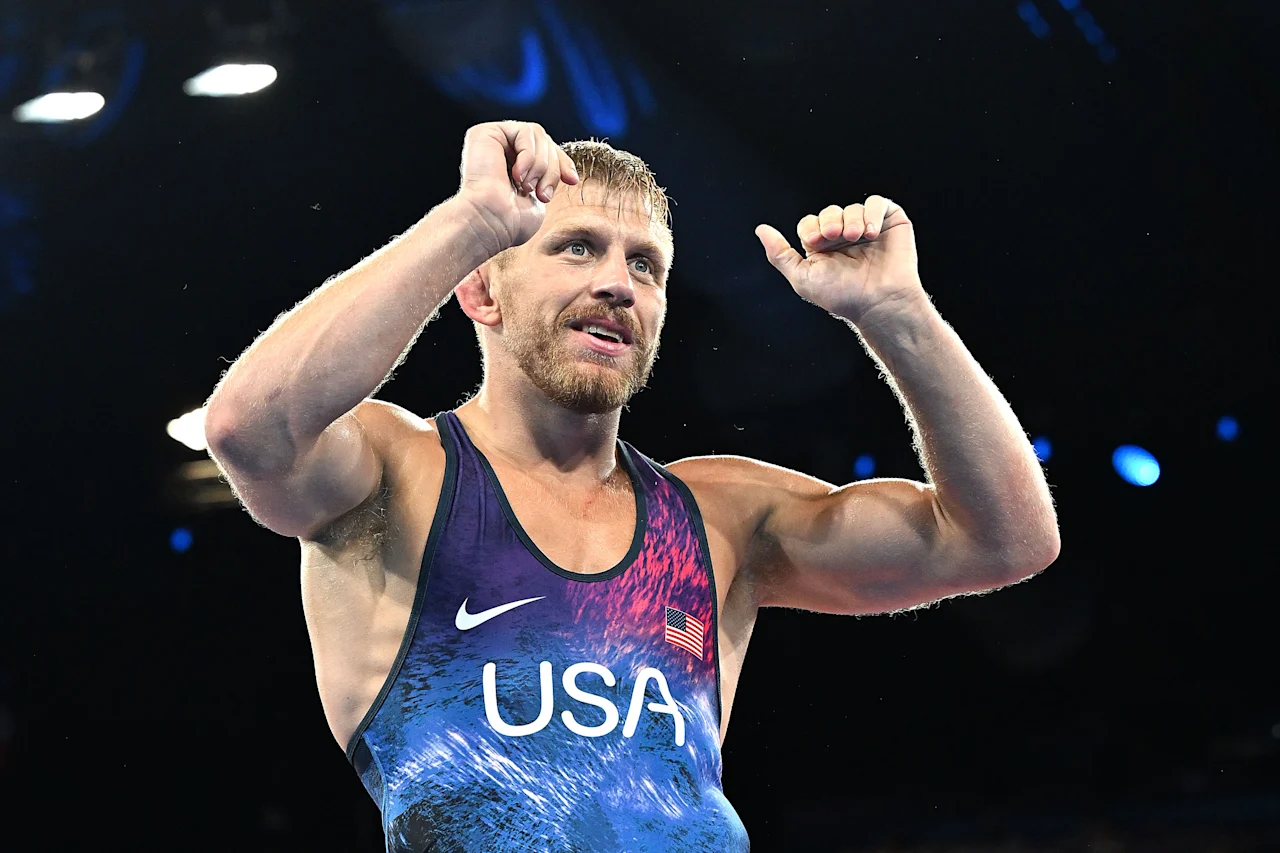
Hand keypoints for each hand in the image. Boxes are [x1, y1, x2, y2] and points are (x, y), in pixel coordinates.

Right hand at [454, 121, 580, 256]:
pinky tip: (517, 175)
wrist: (490, 223)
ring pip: (537, 135)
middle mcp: (501, 150)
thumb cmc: (512, 222)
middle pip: (544, 142)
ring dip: (541, 165)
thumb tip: (568, 171)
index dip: (563, 163)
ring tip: (528, 188)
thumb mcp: (540, 195)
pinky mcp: (486, 132)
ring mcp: (493, 140)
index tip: (571, 180)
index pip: (546, 150)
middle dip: (552, 169)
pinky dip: (529, 154)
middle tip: (543, 195)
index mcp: (512, 165)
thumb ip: (548, 177)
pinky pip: (524, 131)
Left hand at [755, 196, 923, 325]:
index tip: (816, 243)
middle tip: (834, 236)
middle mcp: (844, 237)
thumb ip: (780, 254)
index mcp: (823, 248)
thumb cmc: (842, 296)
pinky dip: (871, 213)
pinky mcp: (890, 223)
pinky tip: (870, 232)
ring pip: (852, 208)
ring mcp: (867, 229)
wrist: (878, 302)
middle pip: (829, 213)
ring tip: (855, 237)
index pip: (810, 224)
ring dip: (851, 220)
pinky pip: (876, 204)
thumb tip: (760, 229)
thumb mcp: (802, 277)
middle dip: (829, 221)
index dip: (811, 228)